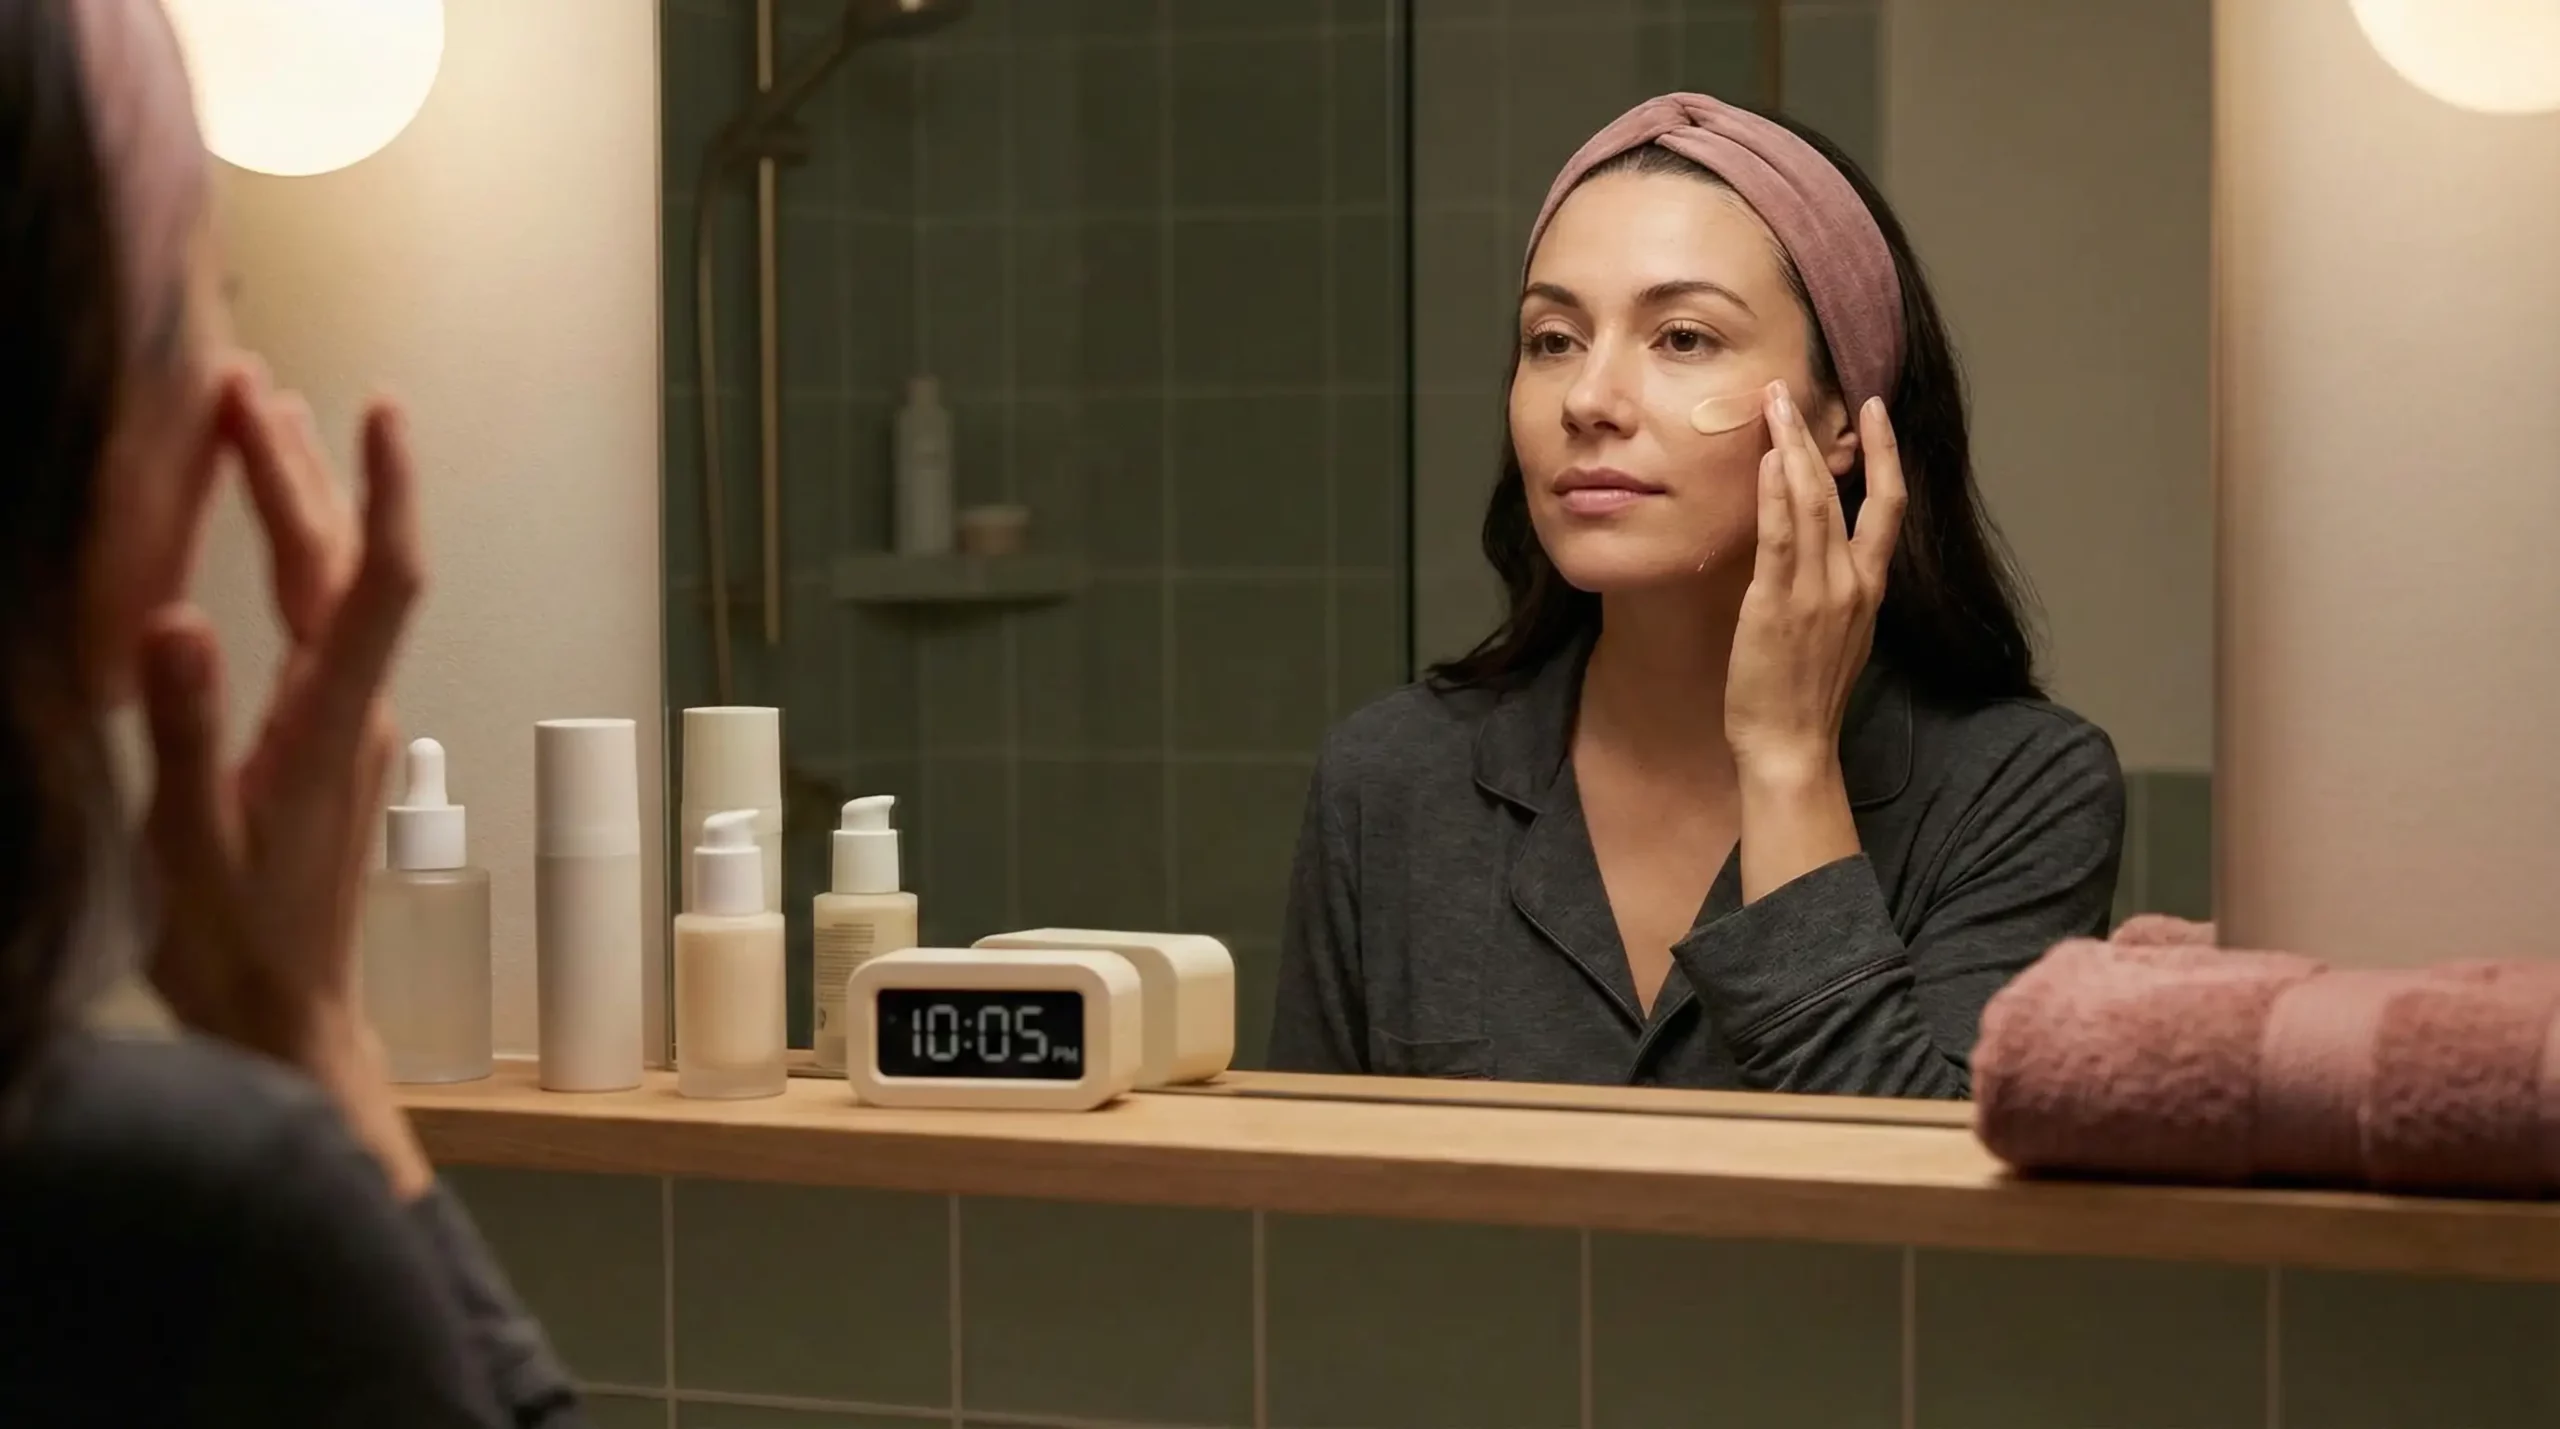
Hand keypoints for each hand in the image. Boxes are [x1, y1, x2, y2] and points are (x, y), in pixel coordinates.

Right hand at [139, 359, 431, 1194]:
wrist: (284, 1018)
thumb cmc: (233, 945)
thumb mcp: (187, 842)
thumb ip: (184, 732)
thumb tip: (180, 621)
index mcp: (328, 721)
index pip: (376, 581)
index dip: (379, 489)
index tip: (376, 410)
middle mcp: (354, 708)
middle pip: (345, 565)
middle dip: (303, 468)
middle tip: (246, 383)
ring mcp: (346, 722)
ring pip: (334, 589)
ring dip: (299, 505)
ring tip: (254, 423)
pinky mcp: (326, 739)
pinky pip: (321, 624)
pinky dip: (292, 559)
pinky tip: (261, 540)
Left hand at [1724, 383, 1904, 900]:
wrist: (1792, 747)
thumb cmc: (1804, 696)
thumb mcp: (1836, 634)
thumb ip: (1834, 588)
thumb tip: (1818, 549)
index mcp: (1869, 589)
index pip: (1887, 506)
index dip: (1883, 454)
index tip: (1873, 410)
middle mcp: (1851, 584)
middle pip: (1844, 493)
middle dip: (1822, 436)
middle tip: (1797, 389)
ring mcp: (1817, 594)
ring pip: (1811, 506)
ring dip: (1792, 450)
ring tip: (1774, 406)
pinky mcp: (1777, 607)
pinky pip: (1778, 540)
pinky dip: (1774, 497)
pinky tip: (1767, 462)